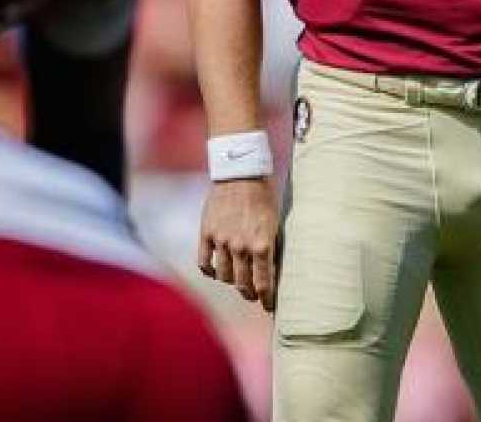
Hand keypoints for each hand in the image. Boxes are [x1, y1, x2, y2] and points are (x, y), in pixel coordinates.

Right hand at [197, 177, 280, 310]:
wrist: (240, 172)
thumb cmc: (264, 195)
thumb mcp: (275, 222)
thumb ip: (272, 246)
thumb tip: (274, 268)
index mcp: (262, 245)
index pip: (264, 284)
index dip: (267, 299)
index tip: (270, 307)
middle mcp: (241, 247)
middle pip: (243, 284)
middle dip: (250, 294)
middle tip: (253, 296)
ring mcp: (221, 241)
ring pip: (224, 276)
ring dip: (232, 282)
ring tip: (237, 281)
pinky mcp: (206, 233)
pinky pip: (204, 262)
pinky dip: (210, 271)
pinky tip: (215, 271)